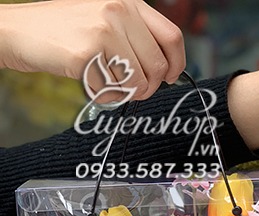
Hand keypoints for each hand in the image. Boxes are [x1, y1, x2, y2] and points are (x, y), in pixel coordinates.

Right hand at [0, 0, 184, 101]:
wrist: (17, 29)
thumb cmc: (63, 29)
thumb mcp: (105, 18)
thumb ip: (136, 35)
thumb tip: (166, 69)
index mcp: (127, 2)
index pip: (172, 36)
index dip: (176, 62)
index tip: (170, 76)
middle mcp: (118, 12)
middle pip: (157, 65)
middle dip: (149, 85)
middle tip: (133, 88)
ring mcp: (102, 32)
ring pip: (139, 82)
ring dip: (127, 93)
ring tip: (107, 82)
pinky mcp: (86, 54)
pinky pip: (113, 91)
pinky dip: (106, 96)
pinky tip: (91, 83)